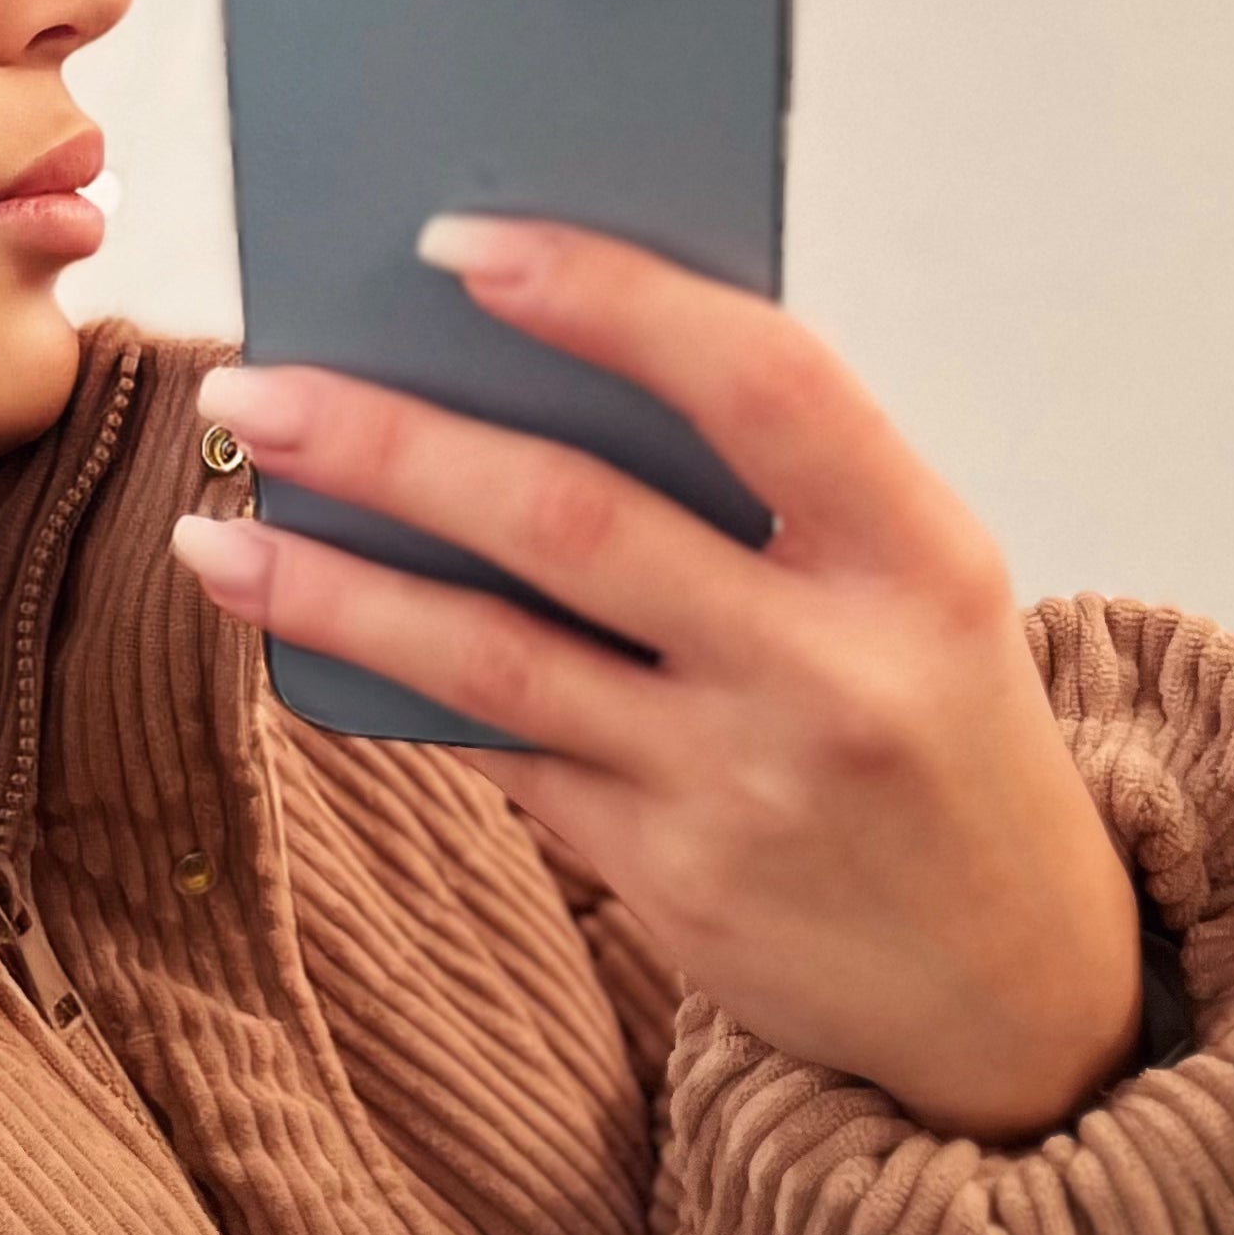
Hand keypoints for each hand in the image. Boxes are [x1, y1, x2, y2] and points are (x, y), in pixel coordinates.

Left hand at [171, 217, 1143, 1143]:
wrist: (1015, 992)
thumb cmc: (936, 732)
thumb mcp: (916, 588)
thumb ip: (773, 488)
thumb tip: (523, 365)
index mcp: (921, 554)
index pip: (759, 380)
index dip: (607, 296)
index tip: (456, 242)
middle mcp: (832, 670)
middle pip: (572, 520)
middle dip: (389, 443)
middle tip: (257, 385)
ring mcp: (740, 787)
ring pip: (491, 659)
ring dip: (333, 587)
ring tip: (218, 533)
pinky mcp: (669, 882)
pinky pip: (501, 755)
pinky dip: (400, 690)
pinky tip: (307, 640)